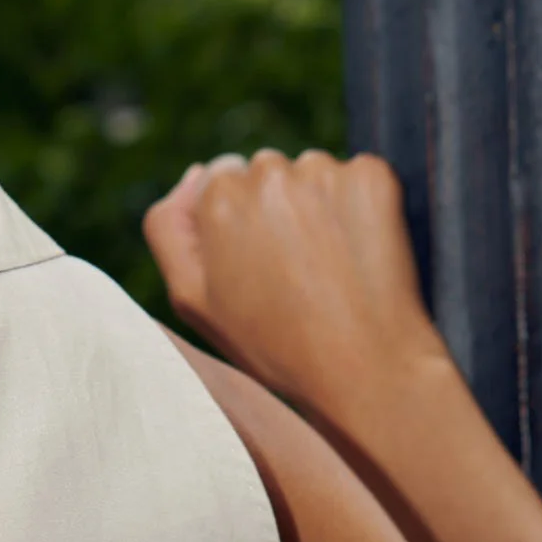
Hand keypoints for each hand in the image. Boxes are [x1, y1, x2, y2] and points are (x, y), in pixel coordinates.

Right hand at [144, 147, 441, 426]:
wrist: (363, 369)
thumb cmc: (272, 344)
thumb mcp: (192, 301)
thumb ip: (169, 230)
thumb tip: (193, 174)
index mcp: (217, 197)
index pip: (218, 182)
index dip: (235, 226)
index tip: (255, 266)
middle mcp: (267, 172)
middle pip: (264, 172)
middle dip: (273, 207)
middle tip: (291, 271)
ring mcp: (323, 171)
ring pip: (309, 173)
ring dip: (315, 204)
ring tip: (325, 267)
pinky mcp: (372, 177)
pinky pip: (356, 176)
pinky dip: (357, 205)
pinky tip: (357, 253)